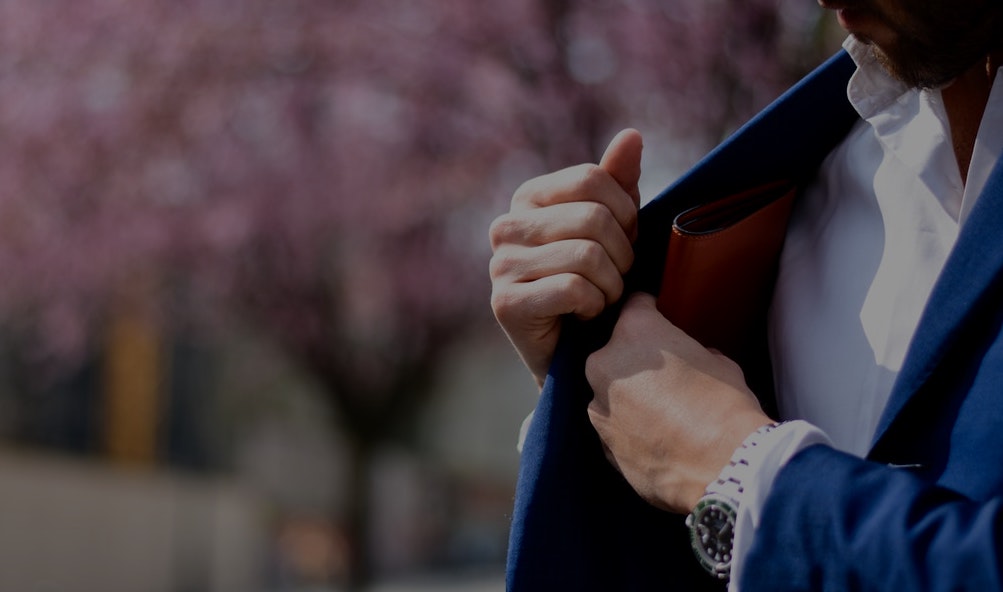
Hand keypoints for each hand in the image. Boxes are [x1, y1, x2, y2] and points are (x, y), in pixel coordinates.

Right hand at [489, 129, 642, 387]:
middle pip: (593, 218)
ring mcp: (500, 264)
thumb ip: (619, 182)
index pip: (593, 179)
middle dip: (623, 256)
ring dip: (611, 286)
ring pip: (588, 255)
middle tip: (614, 279)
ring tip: (600, 299)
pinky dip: (593, 307)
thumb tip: (632, 135)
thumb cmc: (596, 283)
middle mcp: (506, 225)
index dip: (626, 213)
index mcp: (529, 196)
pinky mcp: (505, 303)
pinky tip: (583, 316)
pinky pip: (573, 289)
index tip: (624, 243)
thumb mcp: (613, 228)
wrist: (575, 353)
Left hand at [586, 293, 772, 512]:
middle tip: (665, 376)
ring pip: (609, 391)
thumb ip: (695, 352)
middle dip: (635, 360)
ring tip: (663, 414)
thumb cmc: (726, 407)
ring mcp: (599, 406)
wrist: (723, 466)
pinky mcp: (601, 443)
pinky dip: (629, 430)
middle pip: (615, 351)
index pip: (635, 305)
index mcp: (635, 332)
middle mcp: (605, 364)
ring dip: (629, 397)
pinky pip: (613, 427)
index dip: (650, 311)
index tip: (659, 318)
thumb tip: (697, 357)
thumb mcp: (720, 363)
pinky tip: (658, 440)